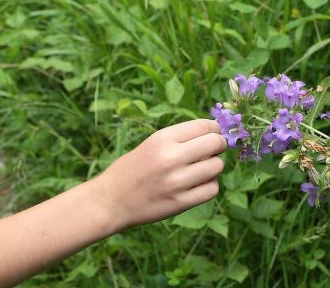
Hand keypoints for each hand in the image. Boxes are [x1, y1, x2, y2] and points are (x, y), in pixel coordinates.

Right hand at [97, 119, 226, 228]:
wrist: (111, 200)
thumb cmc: (132, 169)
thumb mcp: (152, 143)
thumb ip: (180, 138)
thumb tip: (214, 133)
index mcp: (162, 138)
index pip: (204, 126)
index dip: (215, 129)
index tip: (214, 133)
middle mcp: (171, 157)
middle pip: (215, 143)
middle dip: (218, 145)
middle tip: (212, 151)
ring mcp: (177, 181)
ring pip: (217, 166)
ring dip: (213, 167)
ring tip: (200, 169)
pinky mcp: (181, 202)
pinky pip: (212, 189)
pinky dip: (209, 186)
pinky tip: (197, 185)